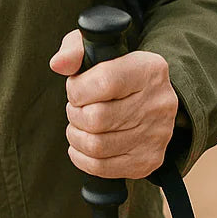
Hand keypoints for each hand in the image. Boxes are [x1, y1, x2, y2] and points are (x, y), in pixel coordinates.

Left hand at [49, 29, 177, 179]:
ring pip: (97, 146)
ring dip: (76, 135)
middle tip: (76, 107)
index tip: (75, 87)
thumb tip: (58, 64)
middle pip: (97, 119)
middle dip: (75, 113)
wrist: (148, 96)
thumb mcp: (97, 49)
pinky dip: (82, 157)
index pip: (103, 82)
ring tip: (79, 124)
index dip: (77, 89)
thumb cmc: (115, 70)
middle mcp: (158, 103)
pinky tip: (82, 143)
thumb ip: (75, 50)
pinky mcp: (148, 160)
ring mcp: (156, 135)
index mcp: (149, 69)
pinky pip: (102, 167)